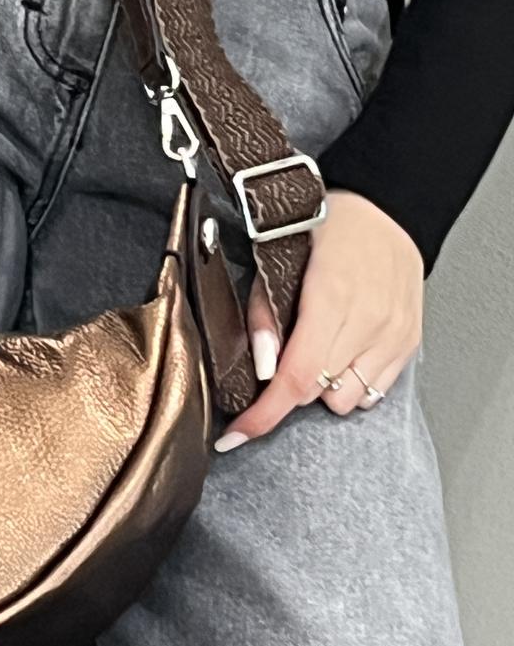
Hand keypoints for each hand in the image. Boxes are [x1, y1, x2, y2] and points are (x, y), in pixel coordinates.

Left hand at [214, 189, 424, 449]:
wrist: (386, 209)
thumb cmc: (328, 227)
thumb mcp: (278, 256)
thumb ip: (265, 314)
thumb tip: (260, 367)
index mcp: (330, 299)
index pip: (296, 378)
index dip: (263, 414)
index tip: (235, 436)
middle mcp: (367, 322)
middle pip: (316, 392)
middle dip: (288, 387)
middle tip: (280, 358)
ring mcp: (393, 335)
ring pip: (347, 400)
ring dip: (323, 387)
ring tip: (317, 349)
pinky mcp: (409, 342)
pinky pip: (376, 391)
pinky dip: (352, 382)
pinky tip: (342, 352)